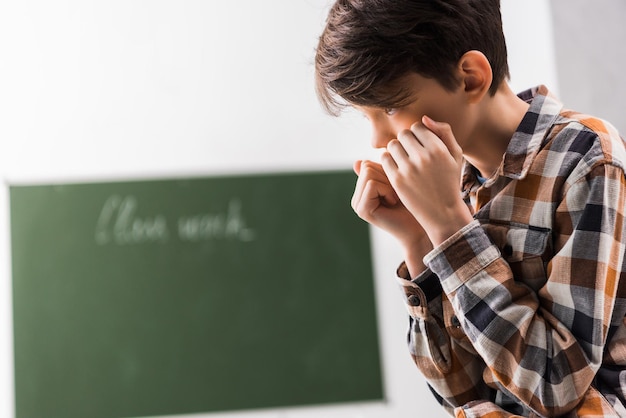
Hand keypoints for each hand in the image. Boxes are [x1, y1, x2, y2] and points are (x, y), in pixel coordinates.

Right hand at [352, 159, 431, 274]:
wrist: (420, 228)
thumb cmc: (413, 204)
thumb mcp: (395, 182)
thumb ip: (378, 171)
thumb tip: (358, 161)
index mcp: (361, 190)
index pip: (367, 164)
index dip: (386, 170)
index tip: (397, 186)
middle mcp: (356, 198)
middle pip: (367, 167)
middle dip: (387, 176)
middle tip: (397, 193)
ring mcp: (357, 204)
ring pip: (369, 174)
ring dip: (388, 183)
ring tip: (395, 197)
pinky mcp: (362, 210)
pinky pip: (372, 185)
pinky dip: (387, 190)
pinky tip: (393, 202)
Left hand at [381, 115, 472, 245]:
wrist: (443, 212)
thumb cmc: (449, 182)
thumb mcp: (456, 156)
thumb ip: (444, 133)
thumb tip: (424, 118)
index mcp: (438, 149)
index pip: (418, 126)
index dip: (418, 134)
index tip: (421, 145)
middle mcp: (423, 157)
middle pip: (403, 134)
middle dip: (406, 141)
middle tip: (411, 153)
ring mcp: (408, 169)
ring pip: (392, 145)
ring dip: (396, 150)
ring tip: (404, 159)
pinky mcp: (397, 180)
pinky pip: (385, 159)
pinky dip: (389, 160)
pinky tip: (397, 167)